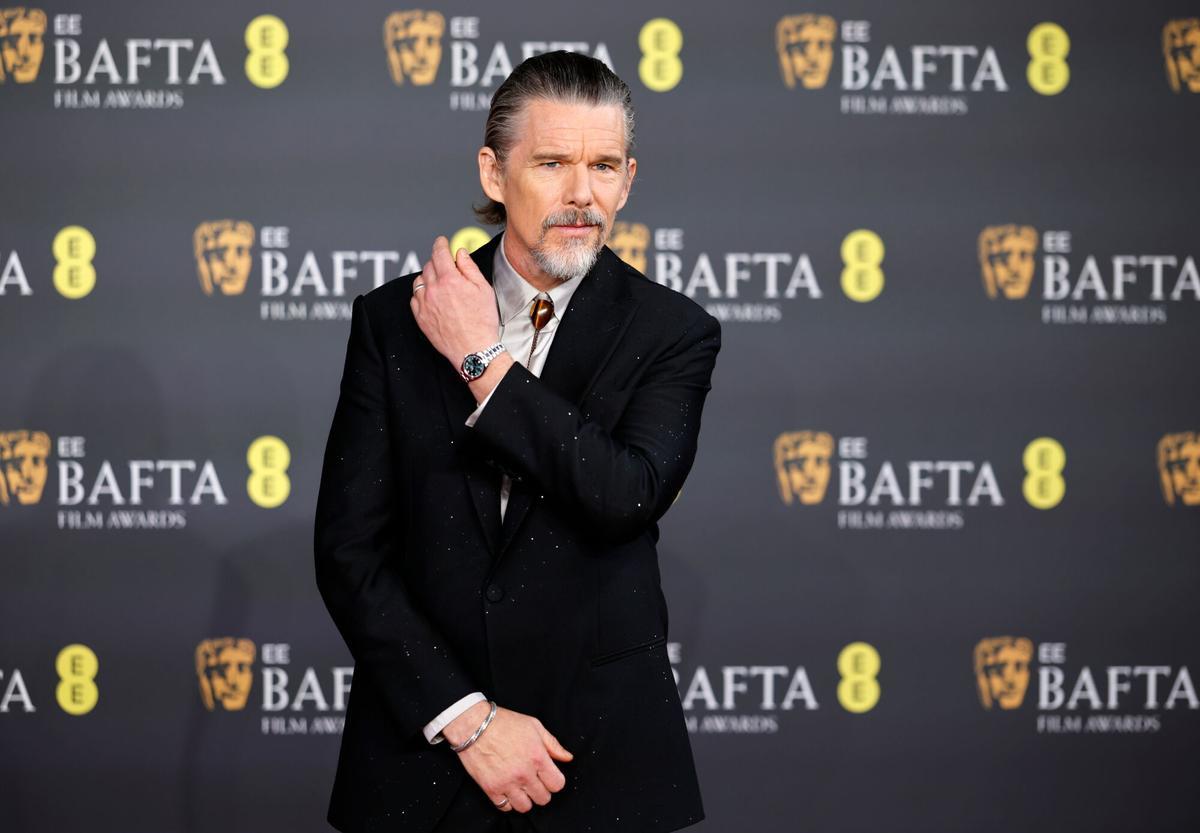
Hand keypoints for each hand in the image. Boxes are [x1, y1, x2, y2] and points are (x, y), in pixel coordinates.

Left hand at [409, 236, 499, 368]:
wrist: (474, 349)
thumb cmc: (482, 322)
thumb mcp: (483, 289)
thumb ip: (469, 267)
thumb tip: (460, 253)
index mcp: (449, 280)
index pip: (439, 252)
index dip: (440, 243)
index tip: (441, 242)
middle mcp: (433, 290)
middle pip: (429, 265)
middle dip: (437, 261)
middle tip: (447, 266)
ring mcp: (424, 304)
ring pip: (419, 280)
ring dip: (428, 277)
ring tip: (440, 283)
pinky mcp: (420, 317)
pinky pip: (414, 298)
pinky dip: (422, 293)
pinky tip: (433, 298)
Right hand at [444, 701, 573, 813]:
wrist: (473, 725)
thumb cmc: (504, 723)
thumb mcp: (534, 726)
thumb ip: (553, 744)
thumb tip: (567, 758)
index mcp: (537, 757)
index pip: (557, 784)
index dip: (554, 781)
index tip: (548, 776)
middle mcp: (524, 773)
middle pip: (543, 798)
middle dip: (541, 790)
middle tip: (534, 781)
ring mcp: (507, 783)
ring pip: (525, 807)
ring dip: (525, 798)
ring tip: (521, 787)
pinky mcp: (491, 789)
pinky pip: (505, 808)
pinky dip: (508, 802)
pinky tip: (507, 790)